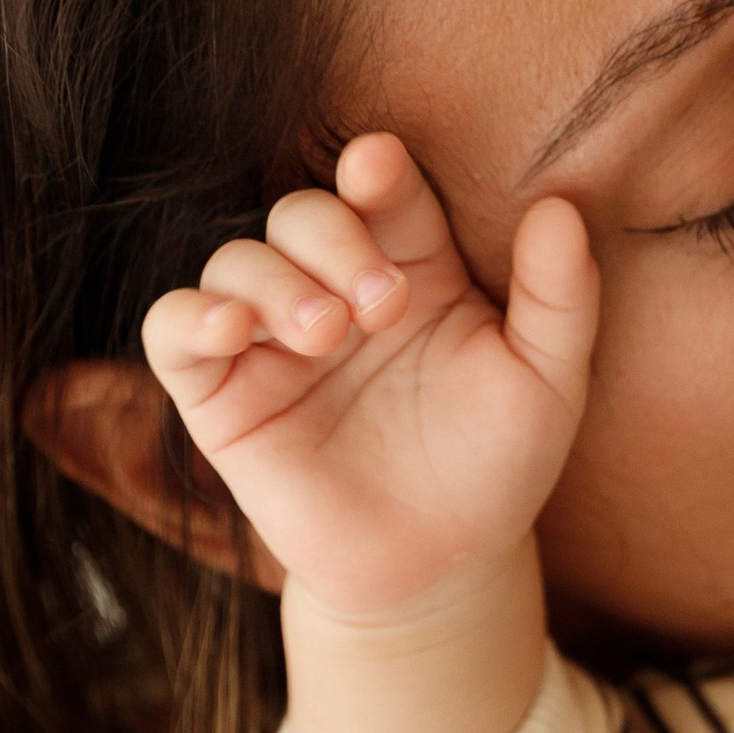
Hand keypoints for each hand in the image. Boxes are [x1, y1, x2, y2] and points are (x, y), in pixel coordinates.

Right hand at [141, 132, 595, 622]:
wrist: (441, 563)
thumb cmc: (497, 462)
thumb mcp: (547, 379)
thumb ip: (560, 295)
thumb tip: (559, 207)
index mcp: (413, 266)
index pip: (382, 190)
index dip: (375, 171)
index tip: (377, 168)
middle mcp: (334, 288)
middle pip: (301, 213)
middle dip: (333, 237)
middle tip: (382, 304)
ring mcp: (273, 342)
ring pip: (236, 261)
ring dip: (274, 281)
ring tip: (327, 332)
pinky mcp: (221, 396)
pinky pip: (173, 330)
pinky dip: (190, 316)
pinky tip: (230, 329)